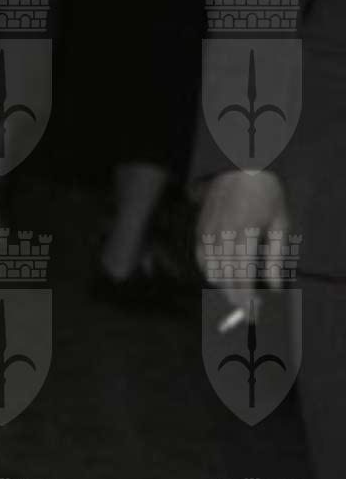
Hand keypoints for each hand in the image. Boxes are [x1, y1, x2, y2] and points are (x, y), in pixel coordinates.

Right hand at [197, 168, 291, 309]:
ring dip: (223, 287)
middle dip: (235, 298)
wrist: (239, 166)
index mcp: (244, 235)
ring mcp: (207, 236)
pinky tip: (221, 277)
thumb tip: (276, 285)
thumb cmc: (265, 192)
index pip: (242, 277)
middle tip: (246, 309)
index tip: (253, 312)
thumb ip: (275, 256)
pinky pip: (202, 261)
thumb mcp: (279, 221)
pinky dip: (211, 273)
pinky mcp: (198, 232)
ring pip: (212, 272)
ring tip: (236, 294)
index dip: (247, 298)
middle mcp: (222, 238)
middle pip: (225, 279)